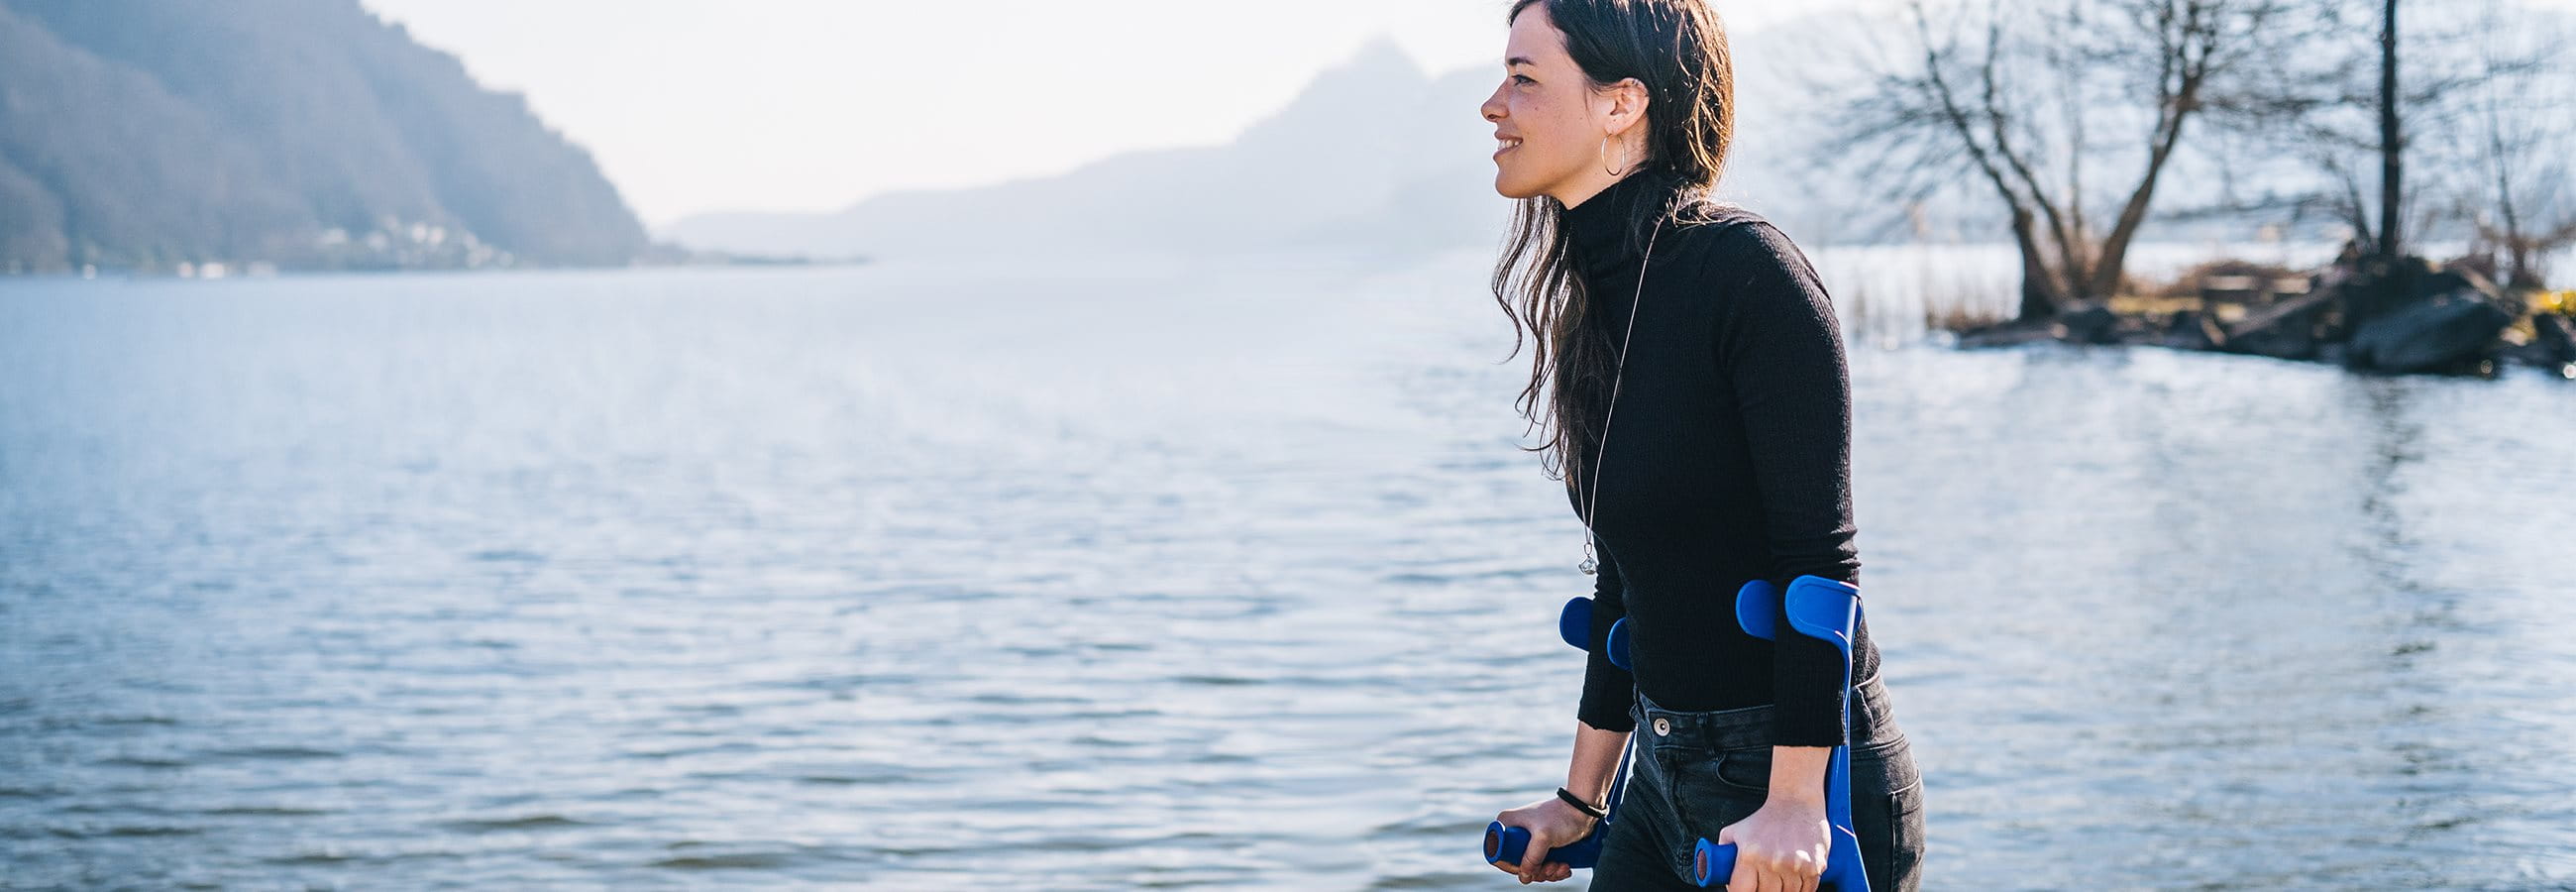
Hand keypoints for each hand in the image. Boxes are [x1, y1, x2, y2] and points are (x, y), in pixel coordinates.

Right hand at [1489, 796, 1592, 883]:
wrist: (1582, 811)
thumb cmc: (1562, 817)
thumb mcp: (1543, 837)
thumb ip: (1531, 858)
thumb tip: (1524, 876)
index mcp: (1507, 824)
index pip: (1498, 853)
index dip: (1512, 866)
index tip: (1530, 869)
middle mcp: (1515, 832)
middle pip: (1517, 863)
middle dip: (1536, 871)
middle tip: (1551, 866)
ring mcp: (1529, 839)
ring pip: (1532, 867)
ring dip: (1548, 872)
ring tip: (1562, 865)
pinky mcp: (1542, 845)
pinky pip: (1542, 864)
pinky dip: (1554, 870)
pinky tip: (1564, 866)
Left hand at [1715, 795, 1829, 891]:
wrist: (1796, 800)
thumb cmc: (1764, 817)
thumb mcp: (1734, 831)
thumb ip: (1723, 854)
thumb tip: (1721, 876)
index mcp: (1750, 855)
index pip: (1741, 891)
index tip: (1743, 890)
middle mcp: (1772, 862)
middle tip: (1762, 884)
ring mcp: (1795, 866)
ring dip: (1783, 891)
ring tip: (1779, 879)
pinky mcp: (1815, 866)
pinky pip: (1807, 890)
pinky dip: (1800, 889)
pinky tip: (1794, 879)